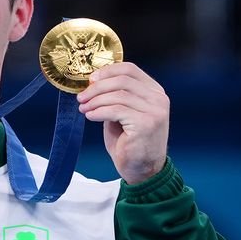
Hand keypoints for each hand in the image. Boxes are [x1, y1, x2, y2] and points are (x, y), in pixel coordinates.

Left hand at [76, 62, 169, 183]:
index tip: (91, 79)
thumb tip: (93, 83)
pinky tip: (90, 116)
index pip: (130, 69)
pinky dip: (99, 112)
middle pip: (122, 80)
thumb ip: (115, 97)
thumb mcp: (123, 113)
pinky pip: (116, 110)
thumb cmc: (130, 142)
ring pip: (117, 95)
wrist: (142, 170)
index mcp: (154, 92)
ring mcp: (154, 111)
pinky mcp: (146, 124)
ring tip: (84, 108)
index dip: (107, 71)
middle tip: (82, 97)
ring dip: (95, 101)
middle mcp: (158, 99)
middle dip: (97, 87)